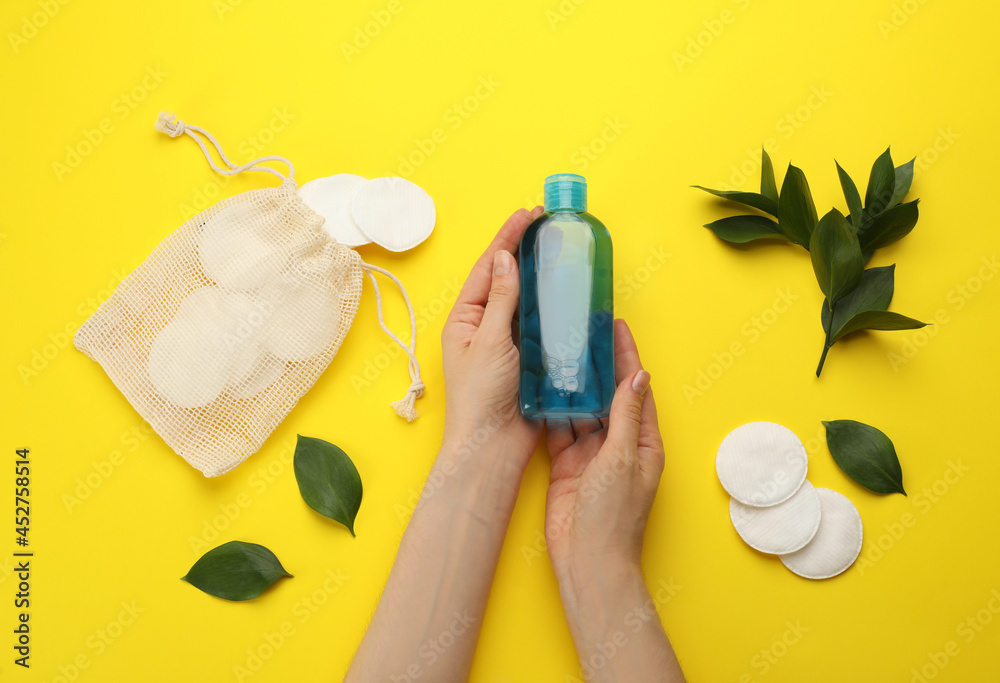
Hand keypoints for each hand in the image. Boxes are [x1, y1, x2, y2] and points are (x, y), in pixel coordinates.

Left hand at [440, 206, 544, 473]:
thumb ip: (500, 299)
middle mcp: (484, 326)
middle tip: (546, 225)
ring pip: (525, 300)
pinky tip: (567, 294)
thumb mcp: (489, 341)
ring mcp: (506, 342)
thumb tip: (504, 257)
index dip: (507, 239)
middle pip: (506, 279)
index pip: (488, 268)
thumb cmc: (481, 397)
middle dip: (524, 251)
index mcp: (465, 319)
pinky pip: (542, 325)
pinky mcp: (528, 358)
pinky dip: (553, 308)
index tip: (527, 215)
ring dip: (540, 277)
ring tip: (558, 250)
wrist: (493, 445)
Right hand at [544, 319, 663, 578]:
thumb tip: (637, 377)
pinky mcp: (567, 465)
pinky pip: (559, 430)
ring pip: (580, 410)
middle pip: (607, 396)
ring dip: (570, 386)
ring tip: (557, 353)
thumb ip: (627, 415)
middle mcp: (619, 445)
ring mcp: (592, 455)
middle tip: (580, 333)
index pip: (635, 389)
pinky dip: (551, 412)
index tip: (616, 328)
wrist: (587, 559)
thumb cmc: (614, 515)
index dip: (626, 357)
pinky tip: (541, 390)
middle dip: (595, 366)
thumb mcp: (624, 458)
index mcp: (643, 441)